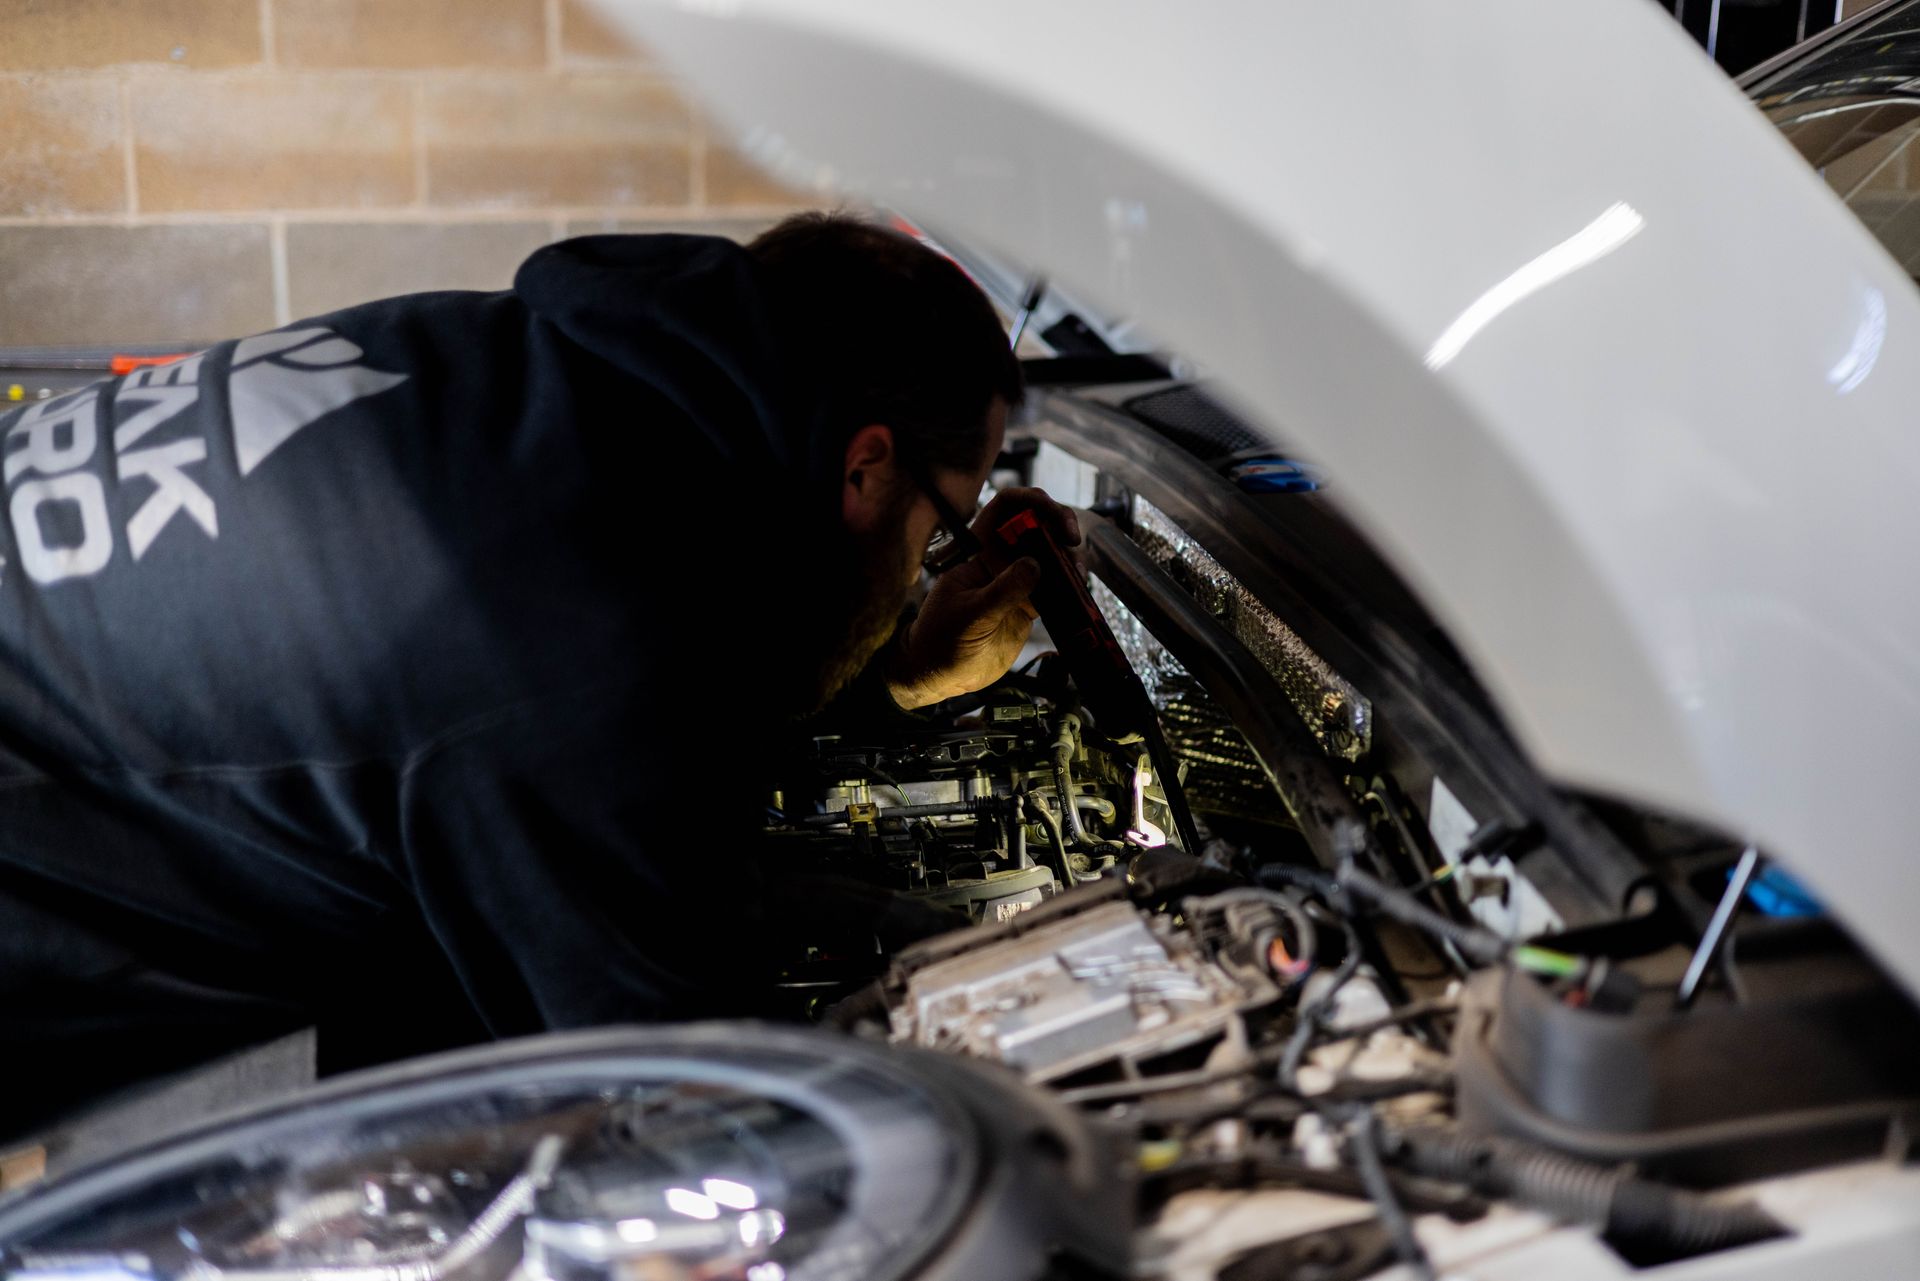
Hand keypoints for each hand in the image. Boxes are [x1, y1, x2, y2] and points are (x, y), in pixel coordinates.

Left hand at [887, 488, 1081, 710]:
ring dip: (1070, 557)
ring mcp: (1017, 581)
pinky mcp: (1030, 605)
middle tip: (1071, 540)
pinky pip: (1056, 587)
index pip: (1006, 507)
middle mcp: (1001, 559)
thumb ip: (1002, 591)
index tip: (1052, 514)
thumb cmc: (941, 639)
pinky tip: (1077, 591)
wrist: (940, 674)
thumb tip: (1034, 564)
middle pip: (1038, 524)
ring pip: (1052, 555)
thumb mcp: (969, 615)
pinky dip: (1071, 585)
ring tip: (1076, 573)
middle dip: (1060, 522)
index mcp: (980, 549)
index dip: (1031, 500)